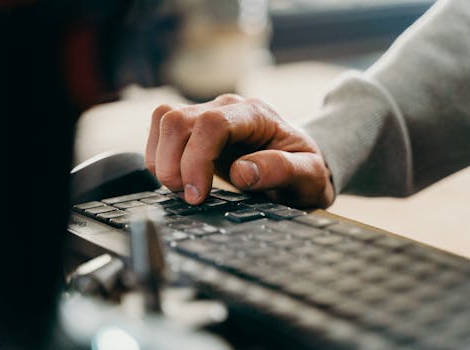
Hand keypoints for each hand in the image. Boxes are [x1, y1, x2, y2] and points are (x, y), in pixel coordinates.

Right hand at [145, 94, 334, 207]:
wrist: (299, 165)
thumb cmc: (305, 170)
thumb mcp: (309, 176)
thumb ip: (282, 170)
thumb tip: (242, 172)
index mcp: (256, 115)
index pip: (212, 124)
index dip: (196, 160)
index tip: (198, 195)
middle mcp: (228, 107)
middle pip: (177, 118)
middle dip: (172, 162)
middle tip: (188, 197)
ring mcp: (208, 114)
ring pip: (163, 120)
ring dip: (162, 159)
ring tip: (181, 189)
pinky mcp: (195, 128)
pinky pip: (162, 130)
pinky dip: (160, 156)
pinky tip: (178, 179)